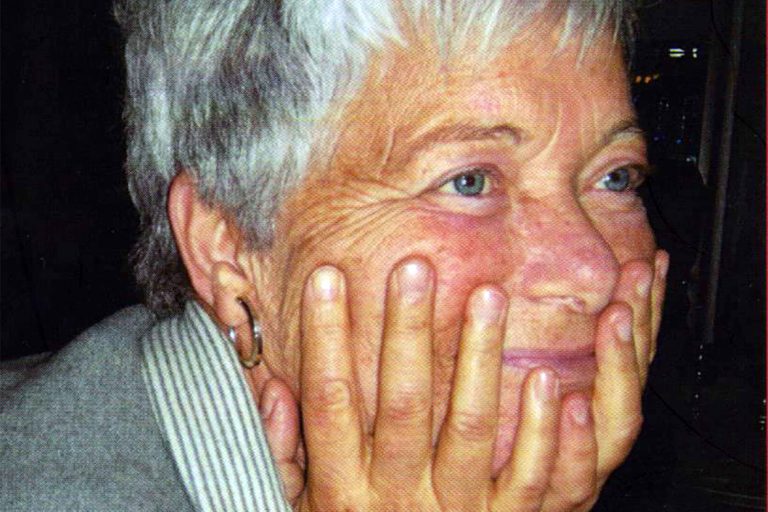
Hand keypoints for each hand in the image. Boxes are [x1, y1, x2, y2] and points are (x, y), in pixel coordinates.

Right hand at [261, 250, 668, 509]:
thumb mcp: (300, 509)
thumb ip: (285, 454)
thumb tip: (274, 389)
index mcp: (343, 489)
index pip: (330, 400)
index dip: (325, 336)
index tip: (326, 276)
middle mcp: (397, 498)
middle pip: (402, 404)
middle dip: (406, 330)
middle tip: (414, 267)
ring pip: (470, 429)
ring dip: (479, 359)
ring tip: (487, 295)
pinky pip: (530, 479)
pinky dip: (542, 431)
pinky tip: (544, 377)